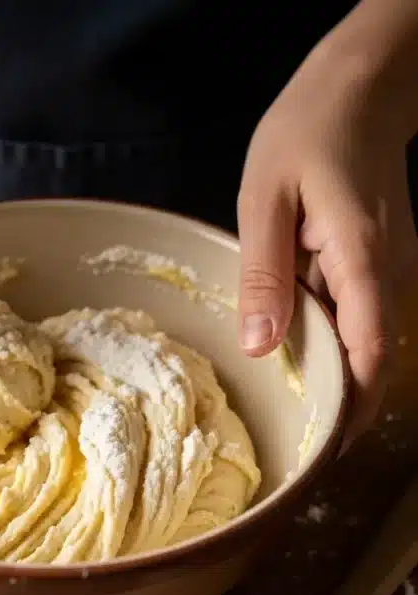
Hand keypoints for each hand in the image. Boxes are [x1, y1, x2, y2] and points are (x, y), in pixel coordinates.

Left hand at [237, 33, 417, 444]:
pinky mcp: (378, 261)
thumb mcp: (264, 199)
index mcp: (363, 264)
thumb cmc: (307, 130)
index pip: (370, 358)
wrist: (360, 84)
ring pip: (367, 341)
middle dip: (341, 407)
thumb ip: (263, 274)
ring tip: (291, 413)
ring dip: (336, 378)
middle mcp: (389, 275)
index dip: (352, 412)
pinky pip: (358, 315)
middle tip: (296, 446)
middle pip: (373, 360)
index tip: (322, 452)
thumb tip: (261, 348)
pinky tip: (296, 352)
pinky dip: (333, 342)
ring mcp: (389, 269)